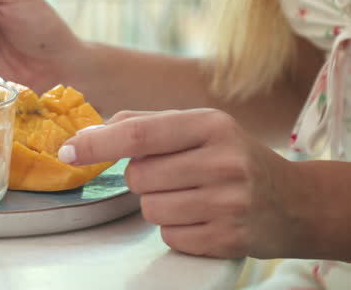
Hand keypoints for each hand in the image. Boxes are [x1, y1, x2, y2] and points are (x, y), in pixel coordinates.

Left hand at [58, 109, 299, 258]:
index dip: (97, 143)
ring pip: (149, 208)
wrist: (296, 202)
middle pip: (138, 176)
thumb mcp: (200, 127)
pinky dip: (177, 229)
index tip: (67, 150)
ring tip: (193, 196)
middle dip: (143, 177)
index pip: (139, 133)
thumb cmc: (233, 157)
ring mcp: (229, 204)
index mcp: (211, 125)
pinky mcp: (229, 239)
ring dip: (158, 204)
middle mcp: (224, 162)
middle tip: (177, 174)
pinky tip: (204, 217)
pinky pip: (169, 236)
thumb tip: (88, 133)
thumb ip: (144, 123)